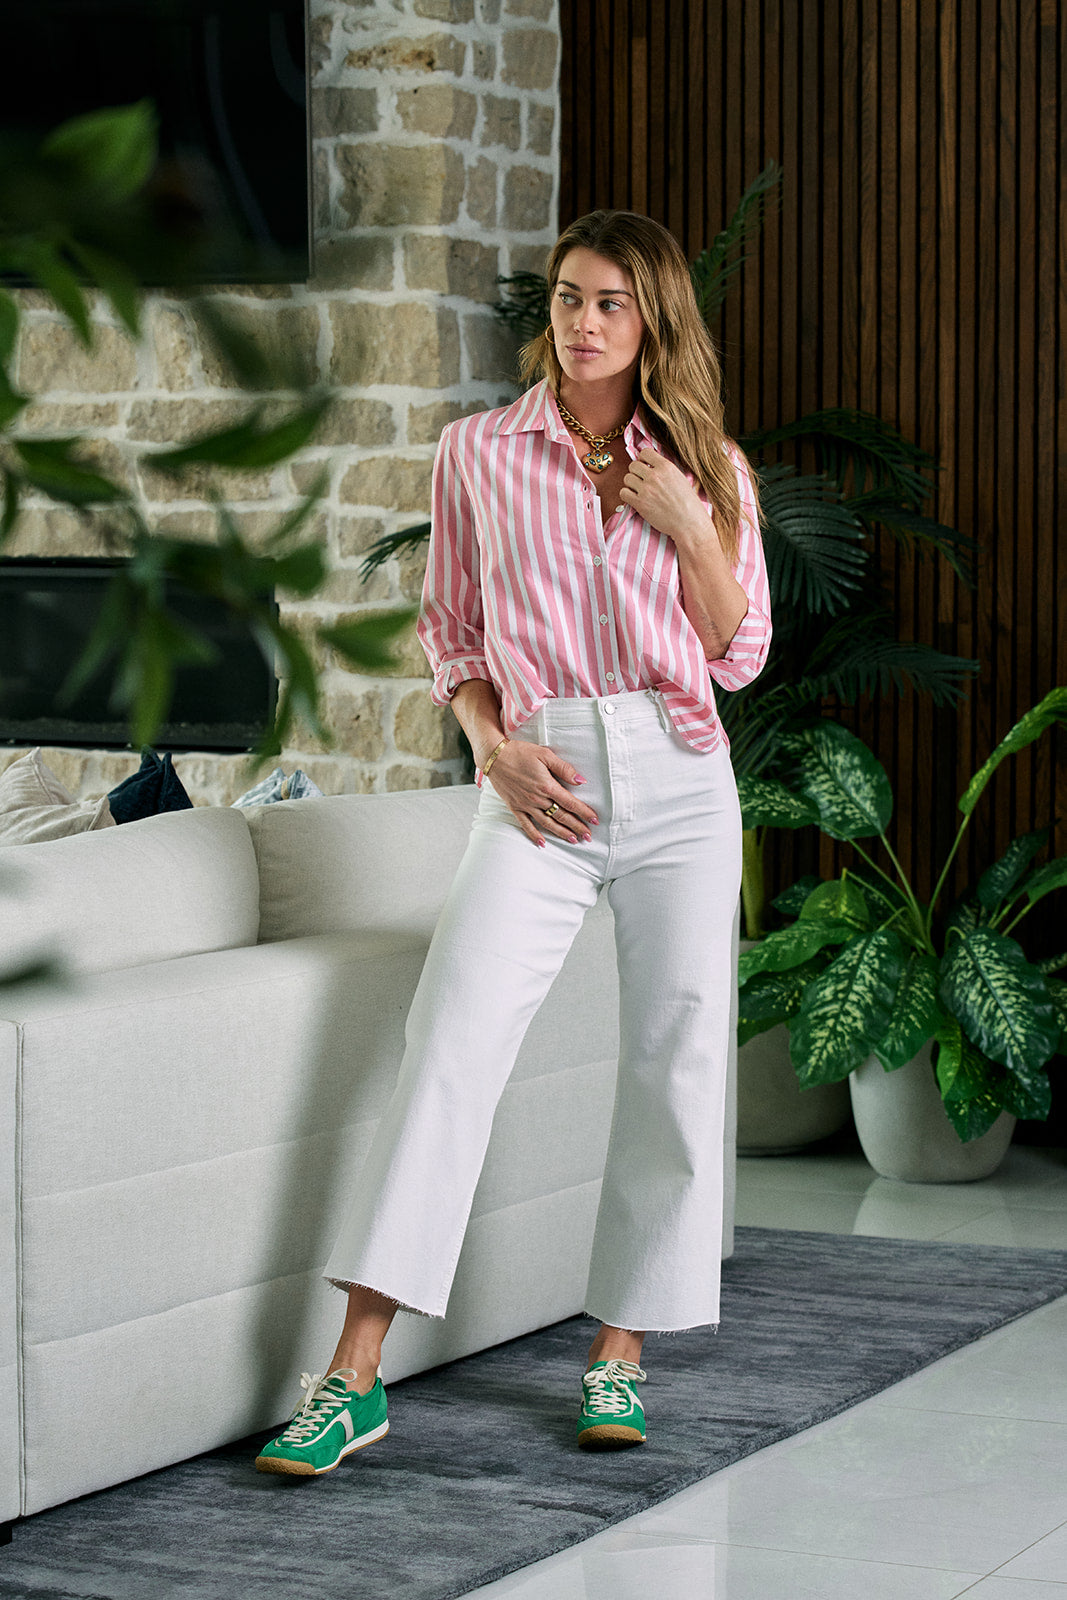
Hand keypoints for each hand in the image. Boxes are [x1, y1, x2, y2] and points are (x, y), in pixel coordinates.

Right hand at [484, 739, 598, 847]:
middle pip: (561, 816)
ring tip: (573, 839)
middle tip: (588, 836)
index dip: (584, 812)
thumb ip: (564, 769)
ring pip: (547, 823)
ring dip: (561, 833)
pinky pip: (526, 825)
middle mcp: (537, 799)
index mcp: (547, 786)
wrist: (495, 756)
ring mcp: (526, 805)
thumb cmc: (520, 753)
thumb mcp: (545, 755)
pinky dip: (534, 835)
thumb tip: (581, 780)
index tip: (595, 820)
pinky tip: (542, 843)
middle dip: (577, 827)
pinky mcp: (515, 807)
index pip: (570, 803)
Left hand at [620, 448, 710, 545]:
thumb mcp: (680, 478)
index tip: (645, 466)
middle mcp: (655, 476)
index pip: (645, 452)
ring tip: (639, 490)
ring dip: (631, 484)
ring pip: (627, 478)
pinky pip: (623, 493)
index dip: (643, 459)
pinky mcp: (640, 503)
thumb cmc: (688, 503)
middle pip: (633, 465)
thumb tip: (651, 464)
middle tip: (642, 481)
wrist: (689, 522)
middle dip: (636, 472)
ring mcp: (646, 490)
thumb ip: (664, 470)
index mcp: (666, 467)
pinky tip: (635, 498)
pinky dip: (627, 495)